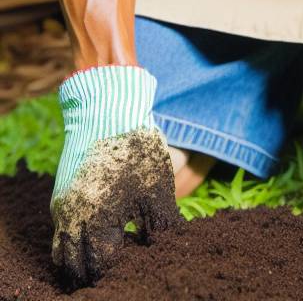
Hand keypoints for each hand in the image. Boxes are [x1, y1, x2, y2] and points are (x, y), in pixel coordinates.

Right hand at [50, 65, 180, 286]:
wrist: (109, 113)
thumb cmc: (138, 152)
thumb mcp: (159, 190)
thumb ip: (162, 225)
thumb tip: (162, 246)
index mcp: (96, 222)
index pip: (100, 264)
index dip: (118, 266)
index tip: (135, 257)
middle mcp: (72, 221)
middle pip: (76, 263)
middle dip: (96, 268)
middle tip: (119, 261)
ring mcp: (62, 209)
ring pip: (64, 250)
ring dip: (81, 256)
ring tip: (107, 251)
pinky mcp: (61, 196)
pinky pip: (62, 231)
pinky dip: (75, 239)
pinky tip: (99, 230)